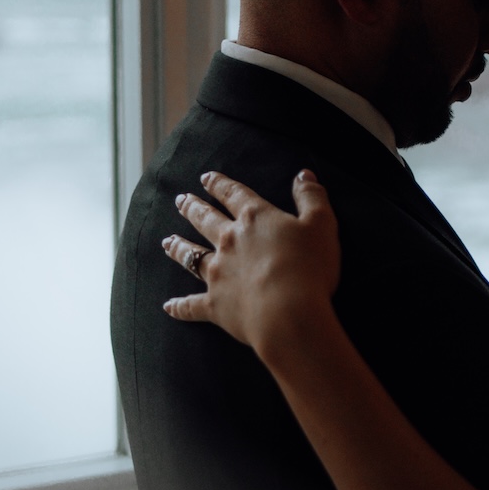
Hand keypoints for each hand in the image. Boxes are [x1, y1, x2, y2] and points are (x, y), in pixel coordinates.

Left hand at [162, 170, 340, 357]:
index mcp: (255, 219)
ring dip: (179, 247)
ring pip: (191, 256)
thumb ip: (311, 197)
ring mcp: (218, 274)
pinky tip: (167, 306)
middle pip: (205, 220)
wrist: (289, 314)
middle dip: (192, 208)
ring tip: (167, 241)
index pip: (233, 194)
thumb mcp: (321, 225)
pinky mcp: (215, 305)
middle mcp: (229, 242)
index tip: (206, 177)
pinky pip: (191, 306)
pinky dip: (179, 307)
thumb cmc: (309, 268)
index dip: (219, 184)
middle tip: (180, 200)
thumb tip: (303, 175)